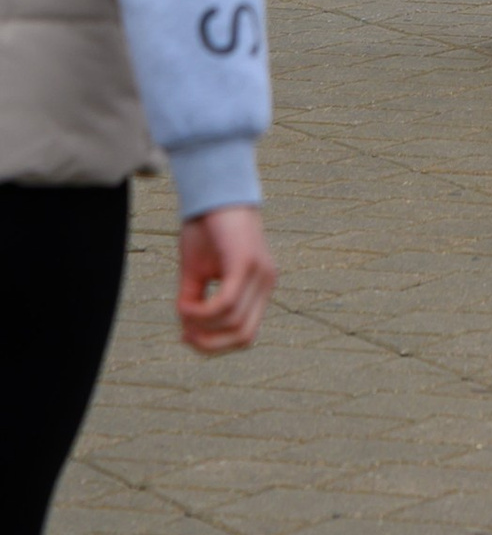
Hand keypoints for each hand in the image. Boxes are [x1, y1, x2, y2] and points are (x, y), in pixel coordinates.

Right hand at [177, 205, 274, 354]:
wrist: (211, 189)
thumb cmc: (205, 228)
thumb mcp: (196, 273)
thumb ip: (197, 301)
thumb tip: (189, 330)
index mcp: (259, 286)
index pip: (246, 334)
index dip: (216, 345)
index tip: (187, 336)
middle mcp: (266, 282)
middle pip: (244, 337)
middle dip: (210, 345)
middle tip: (184, 334)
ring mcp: (260, 272)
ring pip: (235, 323)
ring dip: (202, 326)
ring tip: (182, 310)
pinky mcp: (247, 262)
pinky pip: (227, 303)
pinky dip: (202, 312)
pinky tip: (185, 304)